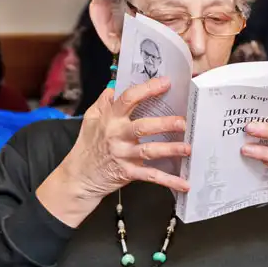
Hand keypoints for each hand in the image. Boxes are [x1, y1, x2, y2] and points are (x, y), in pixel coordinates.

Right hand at [38, 78, 190, 226]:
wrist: (79, 177)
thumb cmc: (87, 145)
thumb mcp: (90, 119)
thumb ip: (104, 102)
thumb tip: (116, 84)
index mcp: (110, 119)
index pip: (128, 99)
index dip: (148, 89)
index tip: (166, 82)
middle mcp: (117, 136)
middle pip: (143, 126)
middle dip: (164, 123)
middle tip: (183, 121)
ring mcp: (123, 155)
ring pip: (149, 151)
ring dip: (170, 149)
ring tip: (188, 148)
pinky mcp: (128, 173)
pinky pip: (151, 176)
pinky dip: (168, 180)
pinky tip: (184, 184)